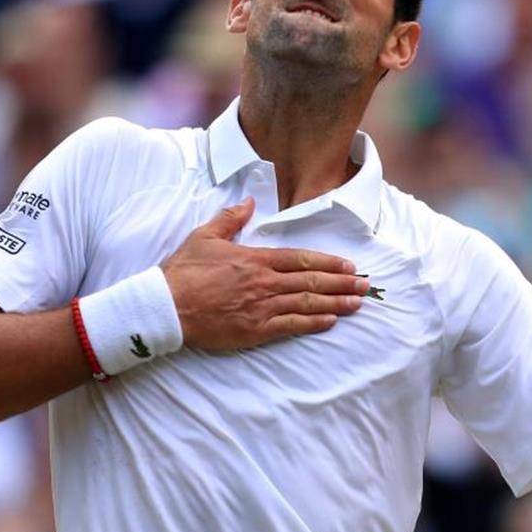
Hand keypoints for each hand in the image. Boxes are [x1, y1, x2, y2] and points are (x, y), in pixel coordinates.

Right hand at [161, 197, 367, 349]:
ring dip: (336, 303)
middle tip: (365, 285)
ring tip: (357, 303)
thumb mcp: (205, 236)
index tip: (349, 265)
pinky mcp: (255, 330)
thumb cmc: (183, 272)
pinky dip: (313, 323)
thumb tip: (249, 201)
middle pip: (312, 281)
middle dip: (341, 283)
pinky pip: (291, 325)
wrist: (166, 306)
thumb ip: (230, 218)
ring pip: (307, 303)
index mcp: (256, 259)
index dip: (328, 262)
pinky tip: (330, 321)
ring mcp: (262, 308)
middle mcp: (265, 282)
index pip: (301, 259)